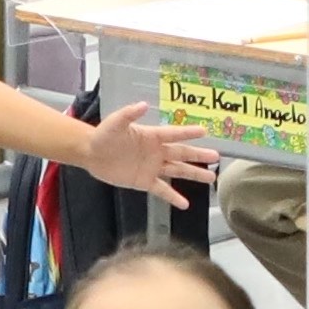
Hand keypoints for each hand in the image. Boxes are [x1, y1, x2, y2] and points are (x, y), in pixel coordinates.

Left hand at [82, 112, 223, 200]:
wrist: (91, 154)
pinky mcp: (145, 181)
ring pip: (178, 171)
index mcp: (152, 136)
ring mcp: (153, 167)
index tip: (204, 131)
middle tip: (216, 157)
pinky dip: (173, 197)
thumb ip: (129, 114)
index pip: (174, 134)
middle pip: (182, 154)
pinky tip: (185, 204)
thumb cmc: (104, 135)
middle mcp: (156, 151)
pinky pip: (162, 190)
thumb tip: (143, 104)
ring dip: (194, 174)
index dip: (188, 133)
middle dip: (199, 156)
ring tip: (210, 178)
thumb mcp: (115, 123)